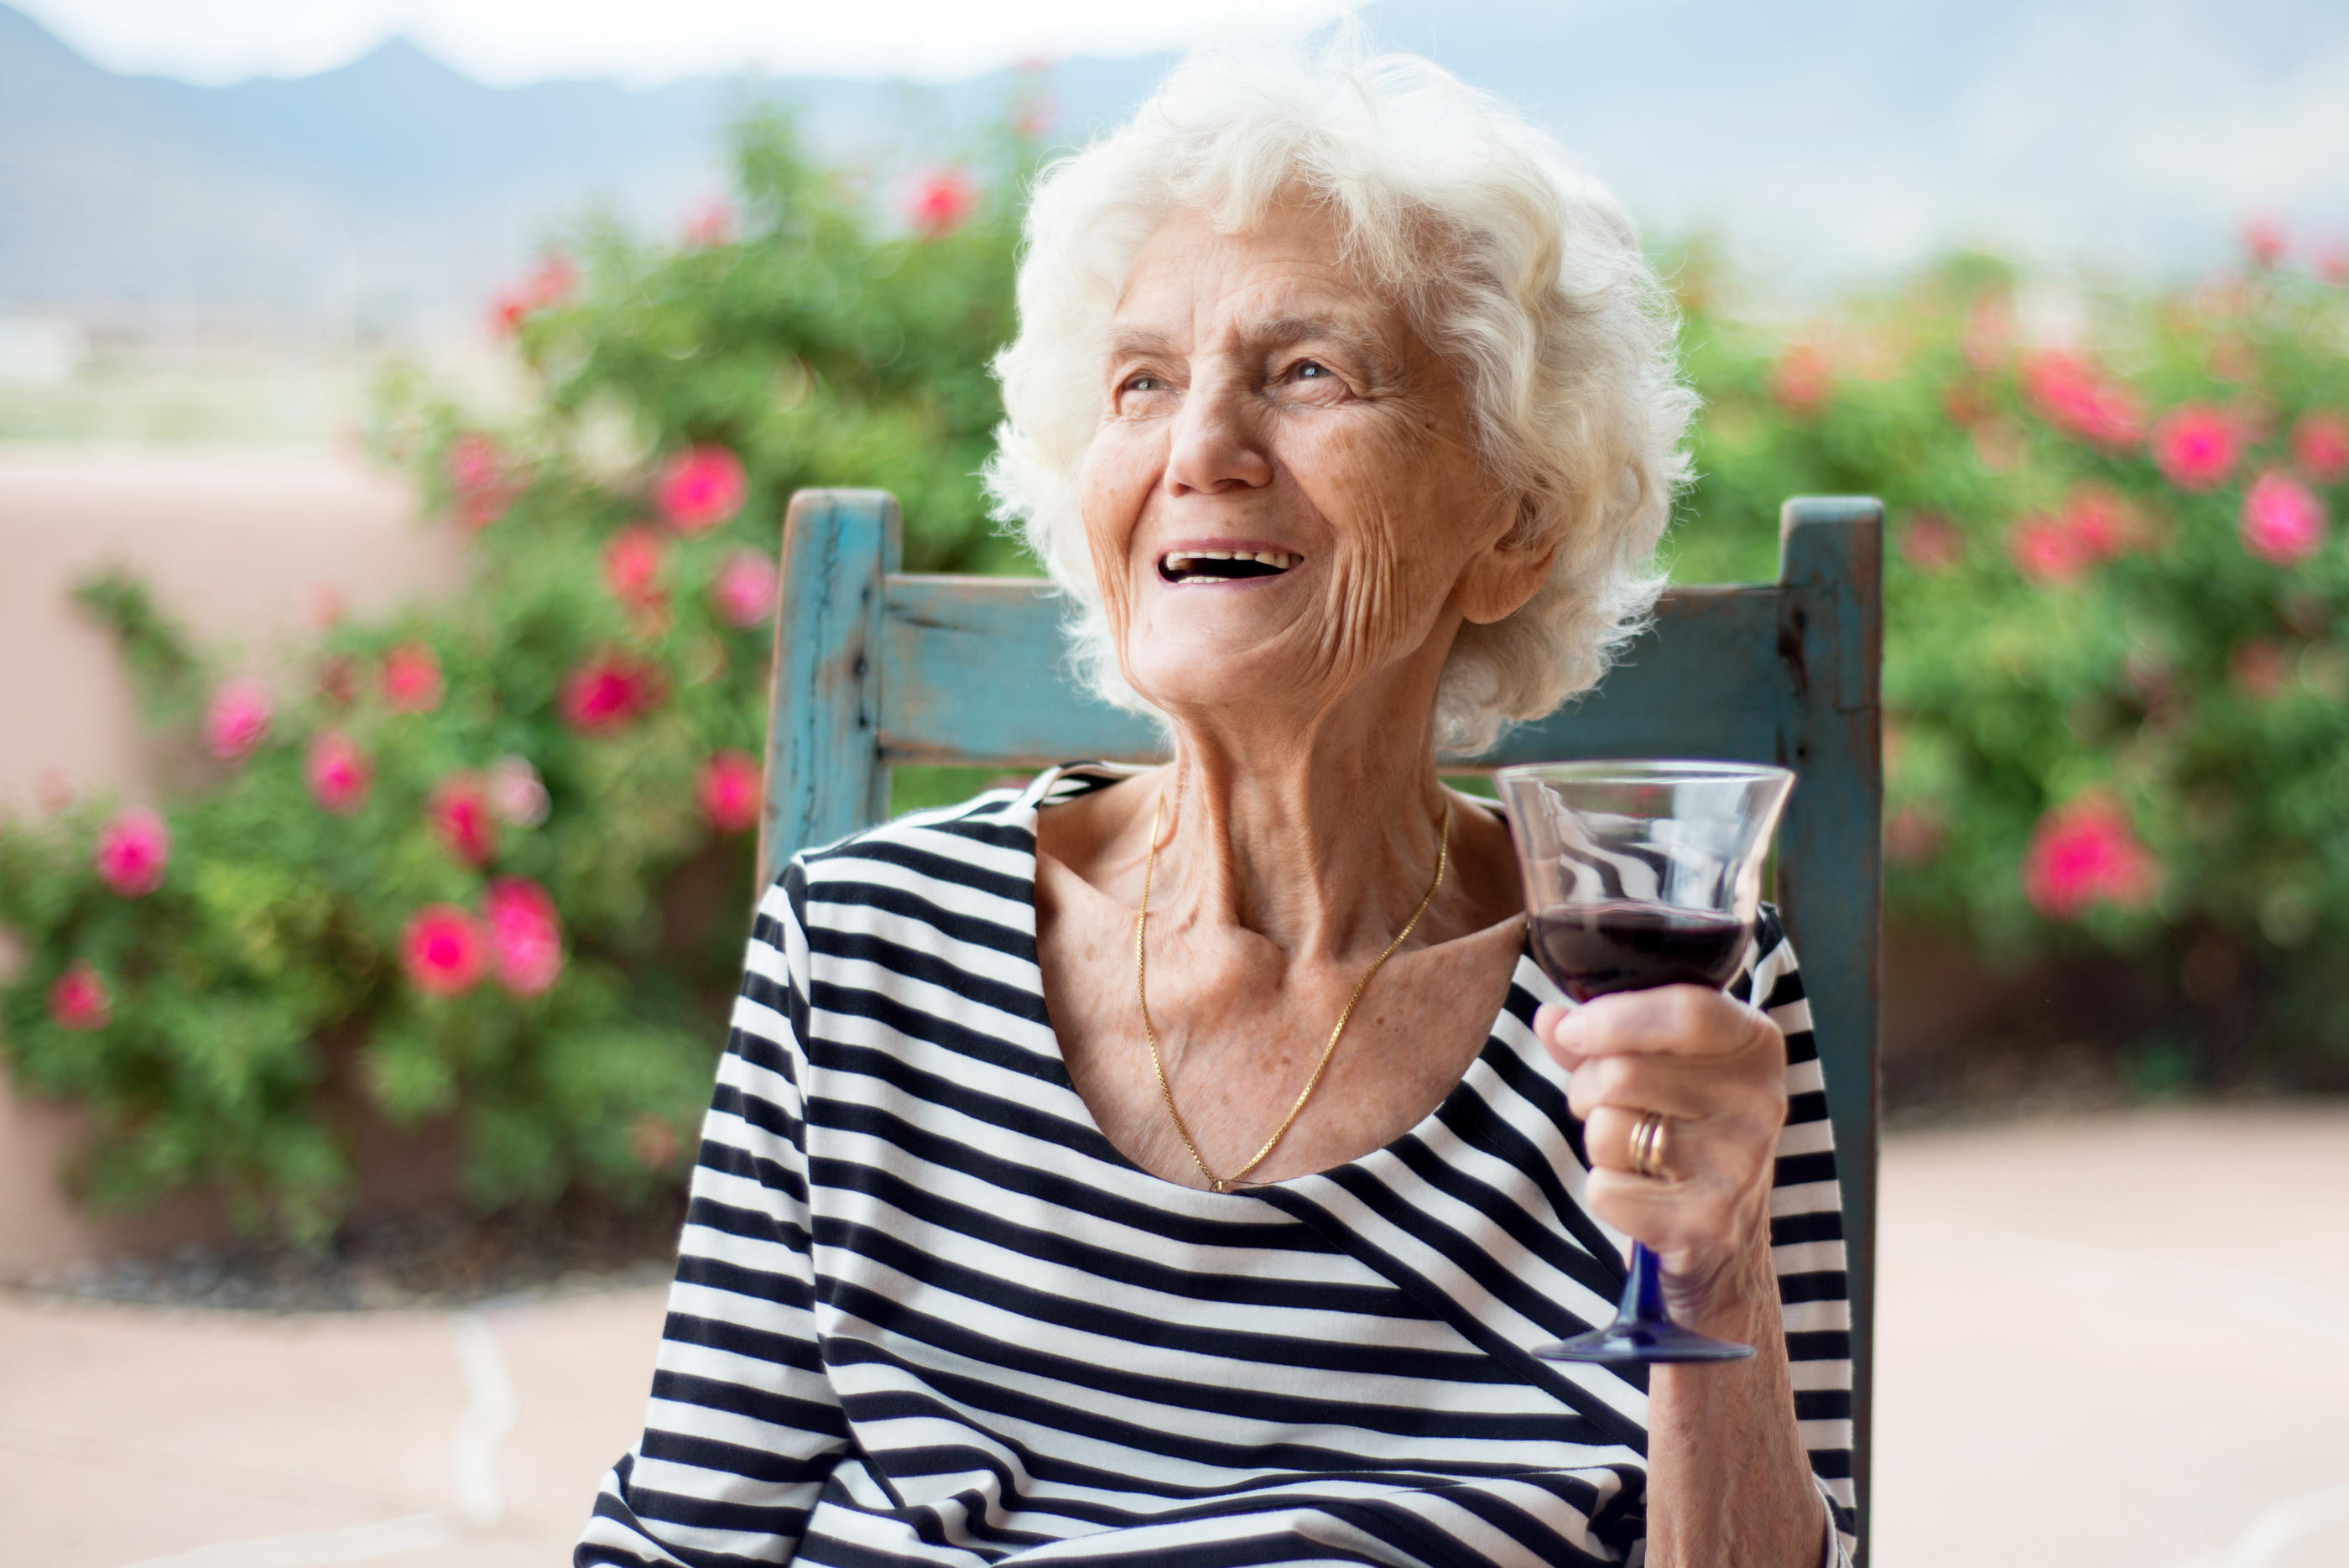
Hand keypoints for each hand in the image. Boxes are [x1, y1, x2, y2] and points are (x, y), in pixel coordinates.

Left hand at [1533, 986, 1787, 1324]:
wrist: (1727, 1240)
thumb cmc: (1685, 1132)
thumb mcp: (1658, 1067)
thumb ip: (1603, 1038)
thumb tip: (1550, 1018)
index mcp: (1754, 1044)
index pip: (1687, 1011)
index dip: (1614, 1017)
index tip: (1571, 1030)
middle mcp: (1758, 1101)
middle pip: (1623, 1073)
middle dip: (1586, 1088)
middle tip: (1602, 1106)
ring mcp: (1736, 1165)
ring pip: (1606, 1129)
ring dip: (1596, 1142)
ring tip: (1632, 1152)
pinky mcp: (1705, 1222)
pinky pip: (1604, 1188)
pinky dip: (1605, 1192)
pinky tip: (1642, 1196)